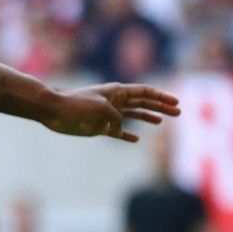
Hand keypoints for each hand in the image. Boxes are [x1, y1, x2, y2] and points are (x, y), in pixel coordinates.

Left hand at [45, 83, 181, 141]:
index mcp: (117, 92)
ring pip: (133, 116)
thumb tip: (120, 130)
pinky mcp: (99, 128)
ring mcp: (108, 115)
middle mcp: (115, 102)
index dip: (161, 96)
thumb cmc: (76, 104)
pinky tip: (135, 139)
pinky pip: (117, 132)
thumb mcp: (100, 107)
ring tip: (162, 122)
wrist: (54, 111)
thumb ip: (116, 117)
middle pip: (143, 103)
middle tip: (178, 112)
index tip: (175, 101)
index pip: (144, 92)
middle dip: (160, 107)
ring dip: (148, 118)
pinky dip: (126, 135)